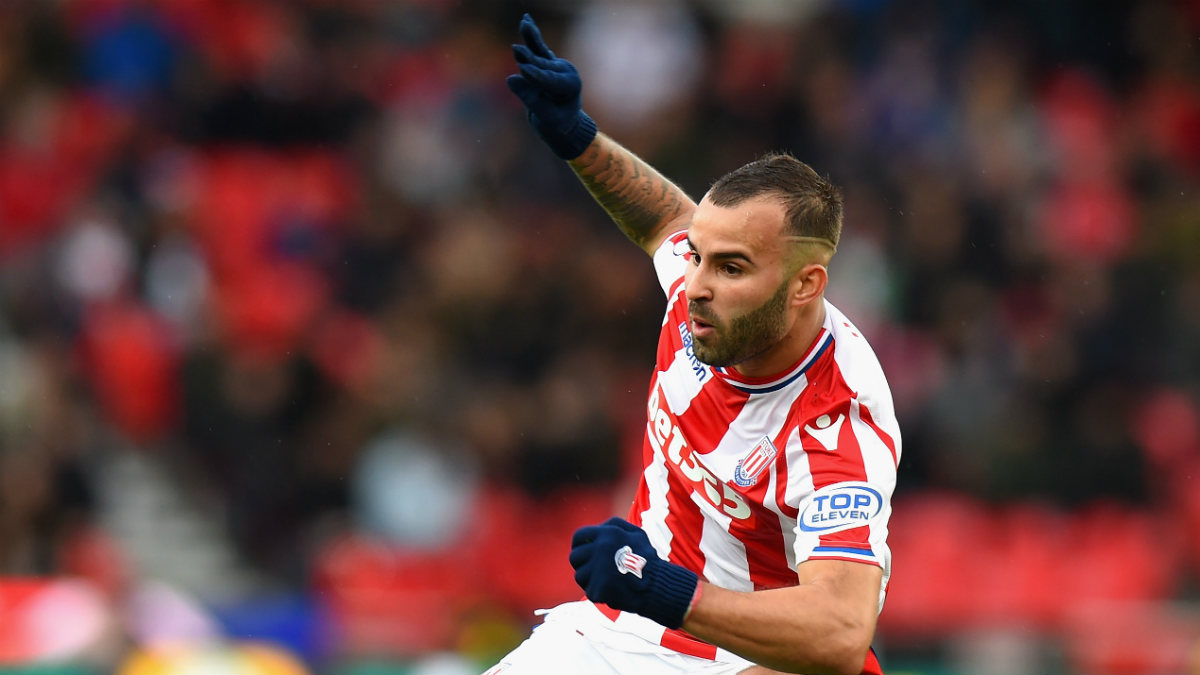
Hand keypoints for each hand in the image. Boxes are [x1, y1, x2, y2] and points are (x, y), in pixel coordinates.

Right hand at [506, 13, 597, 159]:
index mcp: (570, 85)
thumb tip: (511, 78)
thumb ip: (531, 99)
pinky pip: (537, 47)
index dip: (535, 77)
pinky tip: (526, 19)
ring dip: (531, 38)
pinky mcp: (548, 62)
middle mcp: (565, 71)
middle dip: (529, 59)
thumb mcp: (546, 118)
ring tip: (525, 23)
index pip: (549, 81)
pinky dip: (531, 35)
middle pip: (542, 66)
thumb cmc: (556, 124)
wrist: (564, 123)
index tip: (523, 70)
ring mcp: (557, 65)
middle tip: (516, 50)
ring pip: (539, 52)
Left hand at [569, 517, 699, 628]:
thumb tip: (598, 527)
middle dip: (582, 564)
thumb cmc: (647, 559)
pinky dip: (599, 594)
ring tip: (605, 582)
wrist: (659, 586)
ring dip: (589, 580)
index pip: (579, 536)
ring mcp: (597, 570)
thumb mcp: (636, 533)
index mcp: (606, 534)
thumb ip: (615, 526)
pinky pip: (590, 591)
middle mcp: (599, 549)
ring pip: (579, 576)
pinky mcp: (598, 589)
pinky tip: (612, 592)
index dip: (579, 545)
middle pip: (574, 557)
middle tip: (593, 570)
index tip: (584, 553)